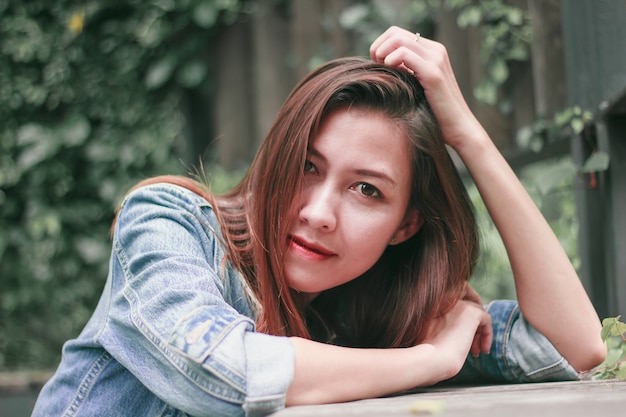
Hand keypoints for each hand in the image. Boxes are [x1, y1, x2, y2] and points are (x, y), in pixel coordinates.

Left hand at [369, 26, 487, 151]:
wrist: (458, 128)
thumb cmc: (434, 113)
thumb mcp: (417, 87)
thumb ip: (405, 72)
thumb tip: (381, 65)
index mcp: (431, 51)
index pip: (396, 33)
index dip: (380, 46)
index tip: (377, 66)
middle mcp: (436, 50)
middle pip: (394, 33)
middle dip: (378, 49)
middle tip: (376, 70)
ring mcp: (436, 59)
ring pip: (398, 39)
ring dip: (382, 55)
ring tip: (382, 73)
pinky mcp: (434, 73)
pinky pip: (404, 54)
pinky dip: (390, 62)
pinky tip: (391, 76)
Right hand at [420, 298, 491, 377]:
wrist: (433, 357)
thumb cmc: (430, 351)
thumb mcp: (434, 332)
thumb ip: (444, 324)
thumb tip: (461, 328)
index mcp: (436, 303)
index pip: (456, 311)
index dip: (461, 327)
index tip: (461, 344)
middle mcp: (447, 299)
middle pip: (468, 311)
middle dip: (472, 330)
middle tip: (472, 349)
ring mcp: (460, 303)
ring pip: (478, 315)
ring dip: (479, 333)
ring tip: (476, 351)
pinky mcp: (472, 311)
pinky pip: (486, 319)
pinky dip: (488, 334)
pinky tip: (484, 349)